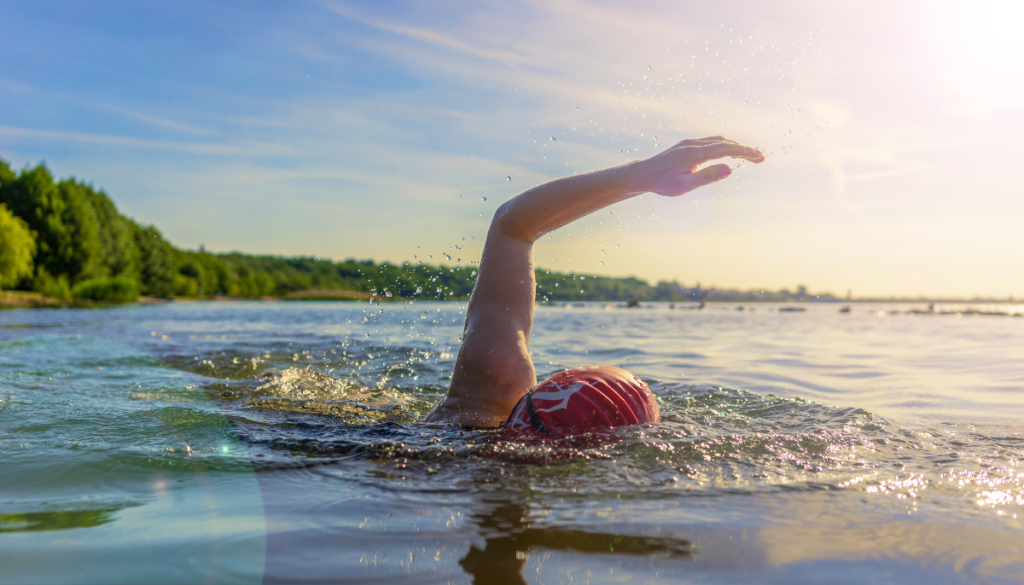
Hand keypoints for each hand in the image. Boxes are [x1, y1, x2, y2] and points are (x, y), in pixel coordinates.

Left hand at [631, 136, 763, 196]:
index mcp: (695, 153)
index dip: (744, 151)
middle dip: (744, 149)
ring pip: (717, 140)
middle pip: (725, 142)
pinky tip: (728, 151)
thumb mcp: (685, 186)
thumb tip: (729, 168)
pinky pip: (709, 142)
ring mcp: (688, 143)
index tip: (759, 156)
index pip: (726, 149)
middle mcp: (693, 144)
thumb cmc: (662, 184)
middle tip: (761, 158)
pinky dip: (724, 145)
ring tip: (749, 155)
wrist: (641, 175)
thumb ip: (708, 177)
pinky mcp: (685, 145)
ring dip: (735, 146)